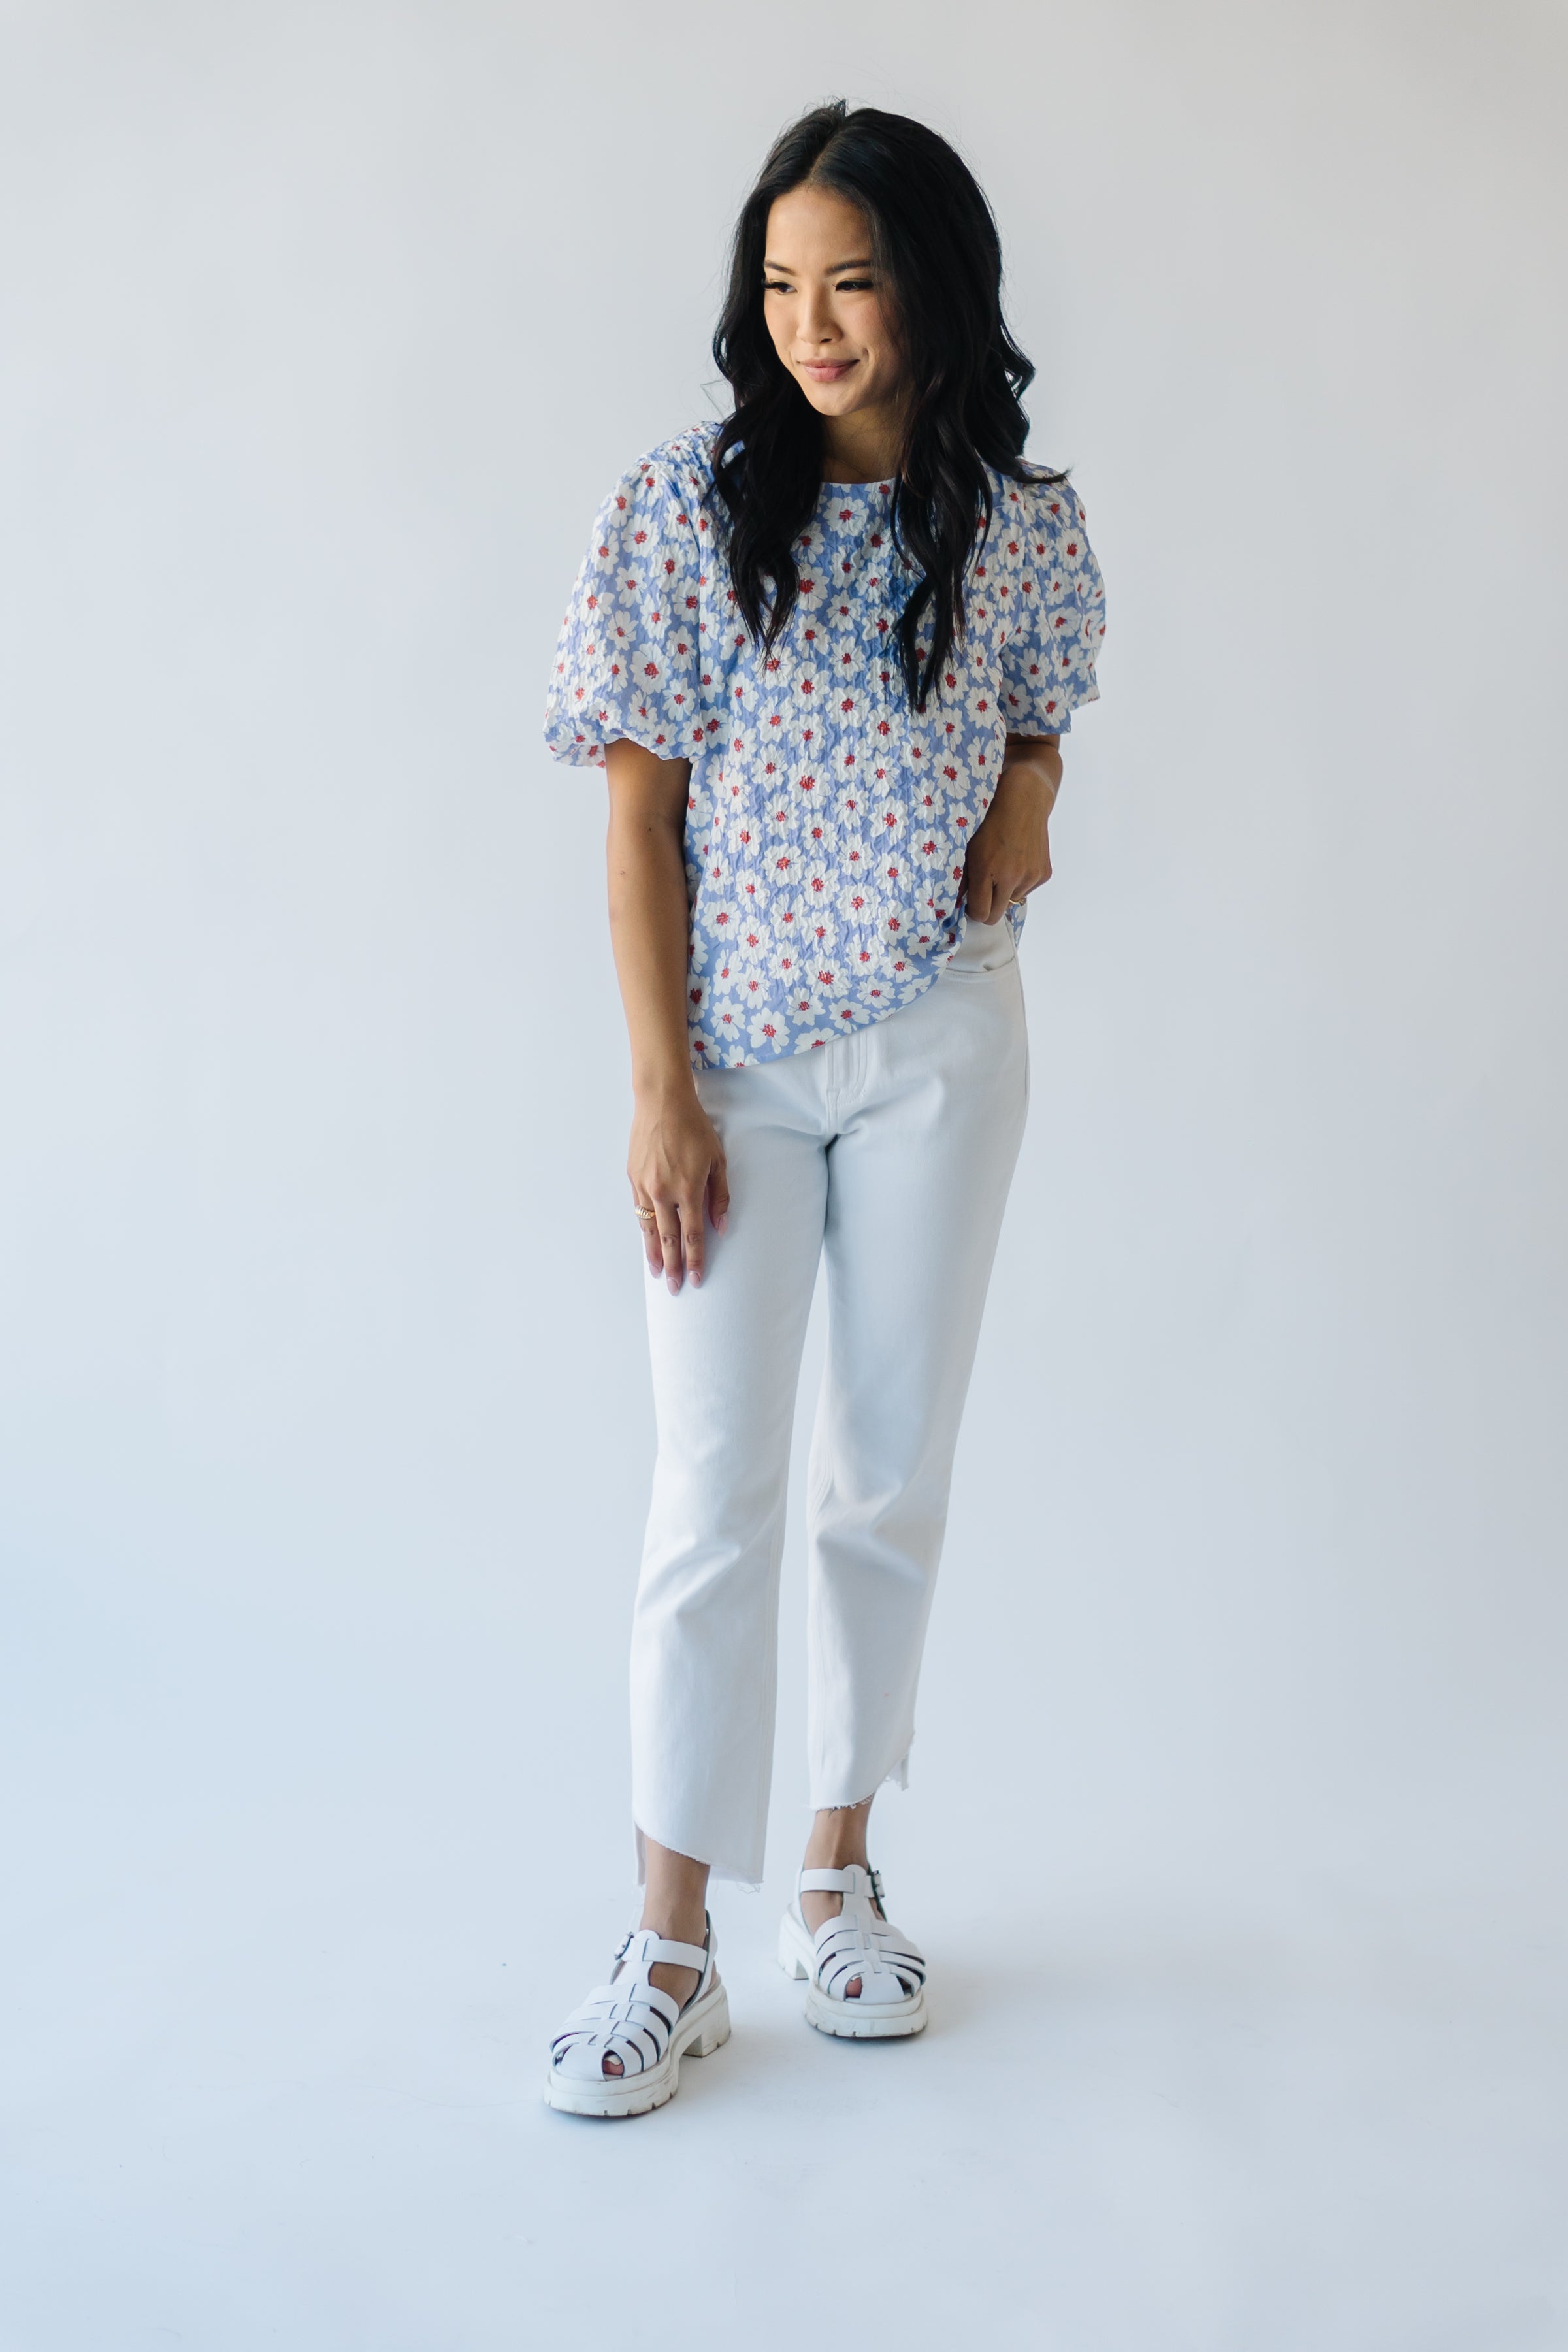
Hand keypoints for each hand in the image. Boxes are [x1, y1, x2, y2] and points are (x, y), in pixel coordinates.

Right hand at [629, 1086, 729, 1292]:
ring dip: (654, 1253)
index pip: (692, 1235)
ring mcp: (645, 1186)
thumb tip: (721, 1226)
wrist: (662, 1102)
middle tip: (675, 1288)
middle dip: (673, 1266)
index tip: (696, 1279)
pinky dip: (644, 1230)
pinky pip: (640, 1211)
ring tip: (657, 1273)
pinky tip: (648, 1241)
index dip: (695, 1260)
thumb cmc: (694, 1127)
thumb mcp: (717, 1160)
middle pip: (669, 1239)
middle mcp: (664, 1192)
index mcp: (688, 1189)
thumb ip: (720, 1196)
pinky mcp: (633, 1178)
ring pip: (650, 1229)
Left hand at [964, 736, 1060, 923]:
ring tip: (1002, 865)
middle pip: (995, 916)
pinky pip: (1026, 890)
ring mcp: (1030, 876)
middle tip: (983, 891)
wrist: (1025, 797)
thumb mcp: (968, 845)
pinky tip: (1017, 859)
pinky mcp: (1044, 873)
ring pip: (1011, 901)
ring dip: (1005, 891)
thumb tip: (954, 902)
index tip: (970, 900)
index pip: (979, 913)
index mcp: (987, 869)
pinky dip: (1020, 882)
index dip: (973, 909)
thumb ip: (961, 876)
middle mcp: (1011, 876)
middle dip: (987, 907)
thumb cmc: (989, 819)